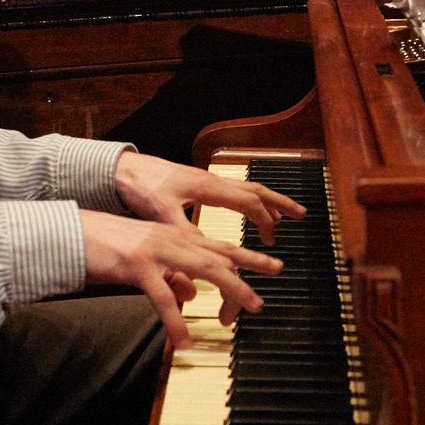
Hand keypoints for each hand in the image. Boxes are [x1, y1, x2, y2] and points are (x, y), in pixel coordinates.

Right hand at [79, 209, 282, 347]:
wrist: (72, 234)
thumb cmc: (106, 249)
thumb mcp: (144, 262)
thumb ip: (170, 276)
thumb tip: (191, 293)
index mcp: (172, 237)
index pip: (216, 246)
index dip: (244, 255)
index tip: (269, 262)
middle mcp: (170, 240)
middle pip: (219, 253)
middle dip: (250, 264)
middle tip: (276, 270)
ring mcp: (157, 251)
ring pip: (203, 269)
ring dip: (231, 287)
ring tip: (251, 305)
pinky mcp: (138, 267)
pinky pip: (163, 299)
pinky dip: (175, 322)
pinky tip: (184, 341)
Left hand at [113, 151, 305, 244]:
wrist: (123, 168)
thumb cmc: (140, 187)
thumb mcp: (161, 214)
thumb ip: (186, 233)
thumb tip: (209, 255)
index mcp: (209, 188)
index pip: (249, 202)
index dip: (265, 221)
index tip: (272, 241)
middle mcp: (212, 181)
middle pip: (256, 189)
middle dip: (280, 202)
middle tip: (300, 214)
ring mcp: (207, 179)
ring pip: (246, 187)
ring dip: (267, 199)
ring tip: (282, 214)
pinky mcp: (198, 182)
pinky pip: (233, 189)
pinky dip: (248, 199)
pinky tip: (247, 209)